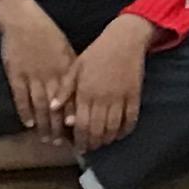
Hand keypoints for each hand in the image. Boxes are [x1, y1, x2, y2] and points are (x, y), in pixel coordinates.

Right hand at [0, 0, 76, 138]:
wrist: (22, 19)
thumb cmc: (46, 34)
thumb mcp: (65, 50)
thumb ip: (71, 72)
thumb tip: (79, 93)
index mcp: (66, 69)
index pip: (73, 99)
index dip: (74, 118)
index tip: (77, 132)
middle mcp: (52, 75)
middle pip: (58, 108)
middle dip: (59, 128)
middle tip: (60, 143)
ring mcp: (33, 76)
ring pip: (40, 106)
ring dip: (43, 124)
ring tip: (45, 138)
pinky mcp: (16, 74)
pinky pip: (21, 97)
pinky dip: (25, 111)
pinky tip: (28, 123)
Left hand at [65, 15, 152, 149]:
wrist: (124, 40)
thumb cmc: (97, 53)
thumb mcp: (76, 67)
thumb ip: (65, 89)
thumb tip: (54, 108)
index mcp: (85, 92)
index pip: (80, 124)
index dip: (78, 139)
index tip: (77, 147)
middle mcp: (102, 98)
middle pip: (96, 130)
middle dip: (92, 143)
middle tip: (89, 148)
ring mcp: (120, 98)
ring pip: (113, 128)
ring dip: (107, 140)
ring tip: (102, 143)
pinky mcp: (134, 96)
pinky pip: (131, 120)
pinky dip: (125, 130)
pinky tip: (119, 134)